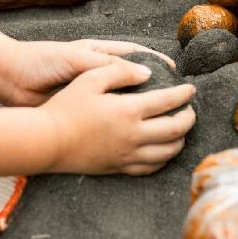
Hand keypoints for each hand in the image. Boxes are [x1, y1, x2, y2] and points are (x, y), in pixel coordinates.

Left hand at [3, 40, 175, 106]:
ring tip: (162, 118)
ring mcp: (93, 92)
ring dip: (142, 108)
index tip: (175, 73)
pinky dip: (122, 121)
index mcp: (100, 54)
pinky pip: (109, 114)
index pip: (136, 56)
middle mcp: (100, 73)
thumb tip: (145, 75)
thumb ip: (110, 65)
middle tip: (176, 99)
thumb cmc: (43, 61)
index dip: (157, 63)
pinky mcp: (84, 109)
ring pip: (124, 99)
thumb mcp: (78, 58)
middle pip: (135, 80)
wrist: (11, 79)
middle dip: (156, 88)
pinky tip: (135, 131)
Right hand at [42, 58, 196, 174]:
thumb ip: (121, 71)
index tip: (191, 89)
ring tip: (181, 129)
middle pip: (176, 129)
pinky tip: (164, 150)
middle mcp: (133, 135)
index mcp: (128, 111)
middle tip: (190, 109)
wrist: (46, 141)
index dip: (184, 94)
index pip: (168, 101)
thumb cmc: (66, 107)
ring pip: (168, 152)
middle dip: (189, 118)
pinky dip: (164, 158)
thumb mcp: (90, 79)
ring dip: (181, 139)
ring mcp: (127, 155)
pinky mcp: (119, 168)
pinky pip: (151, 167)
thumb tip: (148, 73)